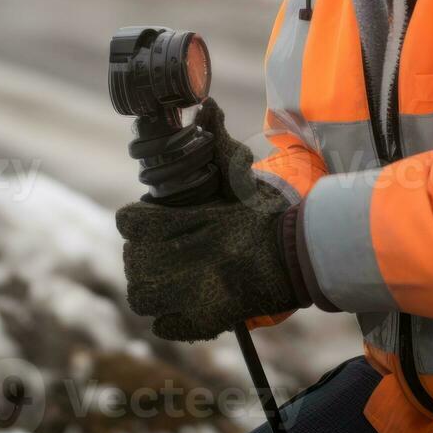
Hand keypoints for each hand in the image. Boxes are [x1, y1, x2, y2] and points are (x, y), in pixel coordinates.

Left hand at [116, 99, 299, 341]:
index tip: (149, 220)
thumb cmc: (274, 214)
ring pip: (141, 297)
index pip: (130, 221)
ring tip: (167, 282)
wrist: (302, 255)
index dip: (137, 221)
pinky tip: (183, 307)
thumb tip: (210, 107)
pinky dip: (169, 318)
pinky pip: (164, 326)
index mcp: (186, 220)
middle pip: (132, 262)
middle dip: (140, 257)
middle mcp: (181, 258)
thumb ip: (221, 145)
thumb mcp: (245, 177)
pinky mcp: (203, 320)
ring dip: (149, 289)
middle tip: (160, 253)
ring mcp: (190, 293)